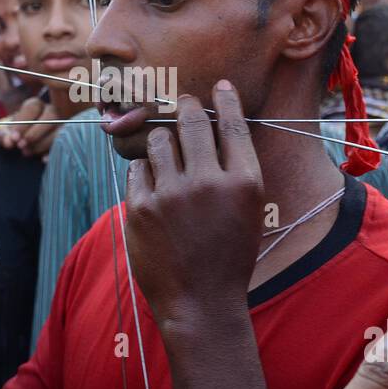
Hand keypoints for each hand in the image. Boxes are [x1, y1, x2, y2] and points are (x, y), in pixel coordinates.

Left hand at [0, 97, 60, 158]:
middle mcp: (51, 111)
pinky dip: (53, 152)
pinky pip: (65, 143)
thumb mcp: (5, 134)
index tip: (14, 138)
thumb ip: (4, 137)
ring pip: (59, 129)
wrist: (23, 143)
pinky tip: (43, 160)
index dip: (23, 123)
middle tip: (21, 146)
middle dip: (35, 133)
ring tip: (27, 153)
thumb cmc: (14, 136)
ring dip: (43, 143)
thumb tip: (9, 142)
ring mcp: (61, 123)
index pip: (33, 108)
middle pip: (50, 116)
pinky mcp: (66, 138)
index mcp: (34, 105)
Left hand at [124, 81, 263, 329]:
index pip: (232, 125)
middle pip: (191, 121)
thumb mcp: (249, 210)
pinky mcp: (140, 208)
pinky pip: (138, 169)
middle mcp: (208, 183)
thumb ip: (236, 168)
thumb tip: (218, 124)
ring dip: (162, 140)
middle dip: (185, 106)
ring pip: (158, 140)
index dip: (225, 100)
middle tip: (182, 104)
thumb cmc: (229, 254)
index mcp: (244, 182)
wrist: (201, 302)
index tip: (219, 86)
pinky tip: (154, 187)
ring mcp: (171, 195)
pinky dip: (145, 172)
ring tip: (168, 153)